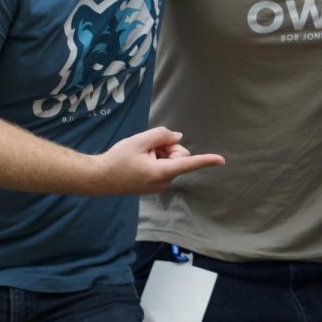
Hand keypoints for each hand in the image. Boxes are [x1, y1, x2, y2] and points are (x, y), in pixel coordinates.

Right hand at [95, 127, 224, 194]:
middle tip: (148, 146)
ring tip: (141, 154)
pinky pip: (164, 166)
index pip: (189, 163)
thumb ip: (162, 135)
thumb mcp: (139, 141)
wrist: (99, 178)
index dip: (206, 160)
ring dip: (161, 152)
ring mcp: (160, 185)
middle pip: (179, 156)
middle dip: (169, 147)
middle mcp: (164, 182)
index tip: (222, 160)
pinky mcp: (155, 185)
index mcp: (162, 172)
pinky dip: (156, 159)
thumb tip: (178, 137)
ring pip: (171, 160)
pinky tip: (140, 160)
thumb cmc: (118, 159)